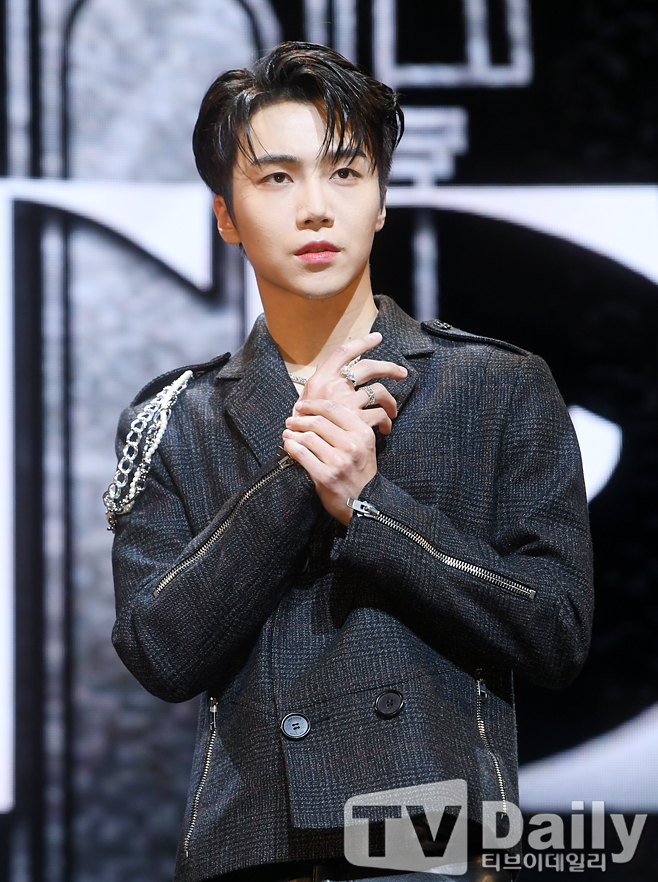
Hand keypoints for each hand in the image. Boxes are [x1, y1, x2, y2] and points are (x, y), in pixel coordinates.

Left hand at [283, 398, 376, 524]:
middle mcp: (353, 445)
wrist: (366, 503)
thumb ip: (348, 427)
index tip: (301, 406)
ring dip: (293, 433)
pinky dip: (291, 447)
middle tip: (290, 421)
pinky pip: (301, 454)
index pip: (332, 409)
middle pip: (317, 421)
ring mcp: (339, 462)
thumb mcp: (364, 446)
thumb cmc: (360, 471)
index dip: (312, 405)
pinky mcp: (326, 476)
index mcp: (363, 433)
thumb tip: (317, 411)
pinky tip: (289, 445)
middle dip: (299, 419)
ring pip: (307, 437)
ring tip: (288, 434)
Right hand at [294, 332, 406, 434]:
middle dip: (389, 368)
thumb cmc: (302, 425)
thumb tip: (322, 365)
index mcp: (321, 380)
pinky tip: (386, 427)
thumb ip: (317, 382)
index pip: (343, 352)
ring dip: (390, 401)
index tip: (376, 338)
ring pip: (379, 391)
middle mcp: (334, 387)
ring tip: (392, 411)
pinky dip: (386, 421)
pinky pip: (380, 415)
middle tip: (401, 373)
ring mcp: (346, 403)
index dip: (362, 343)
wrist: (302, 449)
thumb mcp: (304, 399)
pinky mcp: (356, 421)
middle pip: (368, 367)